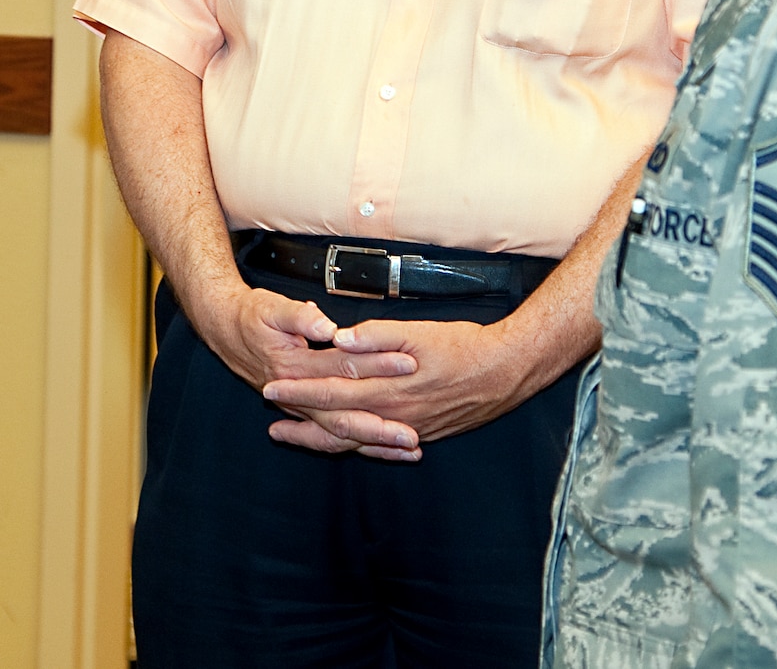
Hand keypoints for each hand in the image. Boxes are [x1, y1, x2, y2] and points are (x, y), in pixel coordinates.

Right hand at [186, 285, 420, 456]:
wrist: (224, 330)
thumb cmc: (251, 316)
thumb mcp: (271, 307)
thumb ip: (299, 316)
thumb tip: (325, 325)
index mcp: (293, 368)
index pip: (343, 367)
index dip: (377, 364)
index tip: (409, 362)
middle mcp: (296, 396)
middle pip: (344, 415)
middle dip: (380, 426)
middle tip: (412, 432)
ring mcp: (300, 409)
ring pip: (339, 434)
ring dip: (374, 444)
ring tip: (409, 450)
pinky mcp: (304, 413)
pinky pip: (333, 438)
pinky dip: (360, 446)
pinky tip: (387, 452)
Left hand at [261, 318, 530, 459]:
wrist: (507, 372)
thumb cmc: (464, 346)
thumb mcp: (419, 332)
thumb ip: (376, 335)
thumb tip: (338, 338)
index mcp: (388, 387)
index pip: (331, 391)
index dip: (299, 390)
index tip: (270, 387)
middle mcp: (394, 414)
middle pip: (335, 421)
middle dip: (300, 419)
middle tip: (269, 420)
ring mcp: (408, 427)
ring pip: (354, 439)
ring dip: (319, 438)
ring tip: (291, 437)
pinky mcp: (422, 432)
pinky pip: (378, 446)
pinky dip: (354, 446)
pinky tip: (342, 444)